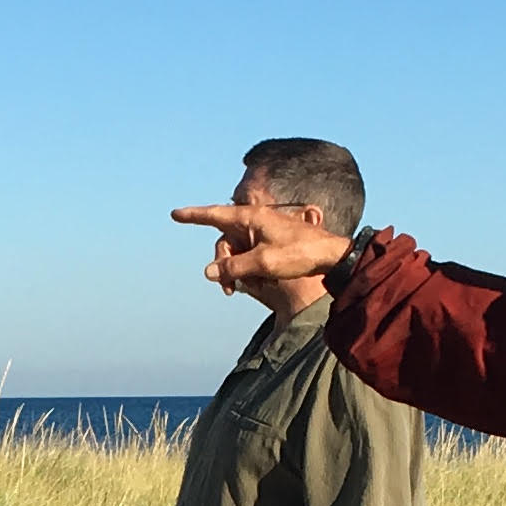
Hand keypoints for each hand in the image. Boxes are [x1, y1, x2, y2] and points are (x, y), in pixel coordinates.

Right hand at [173, 202, 350, 295]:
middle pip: (224, 241)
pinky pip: (248, 255)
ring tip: (244, 290)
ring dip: (234, 271)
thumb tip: (208, 272)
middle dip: (222, 265)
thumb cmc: (300, 253)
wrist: (330, 256)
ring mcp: (262, 232)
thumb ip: (234, 267)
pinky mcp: (270, 243)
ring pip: (235, 251)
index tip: (175, 215)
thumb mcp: (263, 263)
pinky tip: (256, 284)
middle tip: (229, 290)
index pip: (215, 215)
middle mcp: (254, 222)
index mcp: (251, 218)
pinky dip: (246, 270)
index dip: (194, 216)